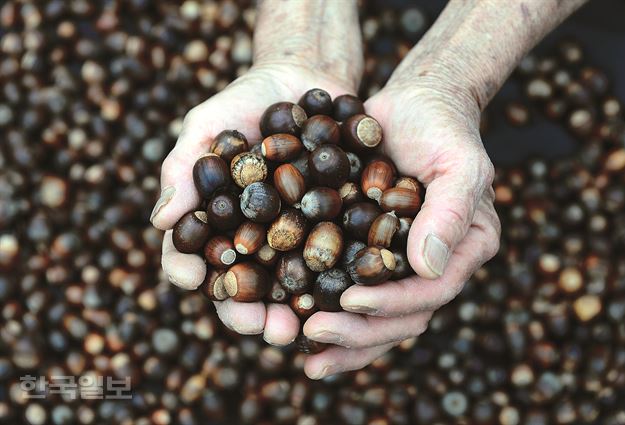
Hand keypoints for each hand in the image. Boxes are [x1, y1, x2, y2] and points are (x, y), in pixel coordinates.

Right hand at [151, 64, 355, 347]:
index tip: (193, 278)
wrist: (304, 80)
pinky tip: (343, 294)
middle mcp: (254, 241)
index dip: (189, 271)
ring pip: (288, 286)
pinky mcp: (335, 228)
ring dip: (292, 313)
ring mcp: (295, 238)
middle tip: (257, 328)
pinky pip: (335, 259)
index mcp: (215, 225)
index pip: (192, 257)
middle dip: (247, 313)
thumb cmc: (244, 102)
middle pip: (244, 288)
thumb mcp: (208, 126)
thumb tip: (159, 220)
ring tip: (298, 329)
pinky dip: (336, 280)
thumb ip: (183, 170)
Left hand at [301, 82, 500, 378]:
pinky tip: (295, 324)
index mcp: (463, 250)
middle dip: (360, 331)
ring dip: (343, 339)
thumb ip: (450, 212)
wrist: (412, 104)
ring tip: (305, 354)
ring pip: (376, 318)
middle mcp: (434, 265)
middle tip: (314, 332)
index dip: (392, 303)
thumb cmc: (442, 126)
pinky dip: (327, 311)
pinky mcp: (368, 252)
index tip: (349, 300)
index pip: (432, 292)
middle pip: (402, 318)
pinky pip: (351, 290)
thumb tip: (428, 268)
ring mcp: (400, 263)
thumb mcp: (458, 162)